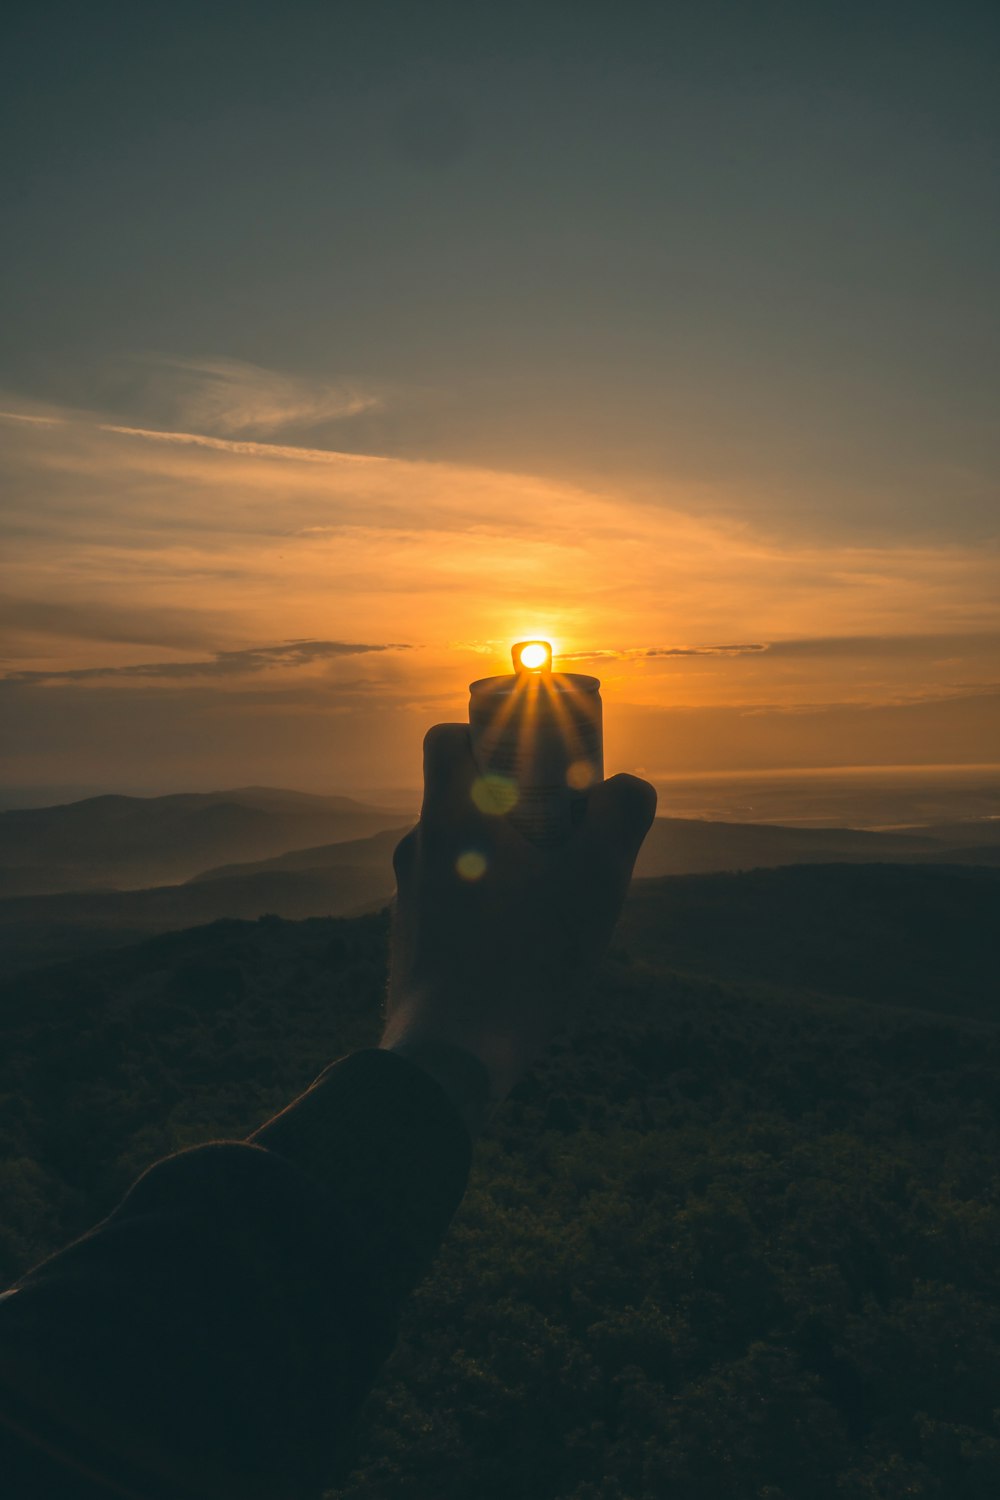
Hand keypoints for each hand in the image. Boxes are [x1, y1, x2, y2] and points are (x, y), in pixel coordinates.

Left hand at [382, 723, 655, 1118]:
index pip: (445, 737)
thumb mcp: (595, 882)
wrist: (452, 1057)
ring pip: (459, 853)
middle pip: (460, 796)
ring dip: (503, 858)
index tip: (533, 751)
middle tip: (566, 831)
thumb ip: (621, 817)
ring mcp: (408, 899)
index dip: (487, 730)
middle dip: (514, 801)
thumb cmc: (525, 960)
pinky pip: (451, 902)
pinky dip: (486, 904)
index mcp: (450, 817)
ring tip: (554, 897)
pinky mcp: (411, 944)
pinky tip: (524, 945)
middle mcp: (418, 849)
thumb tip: (628, 785)